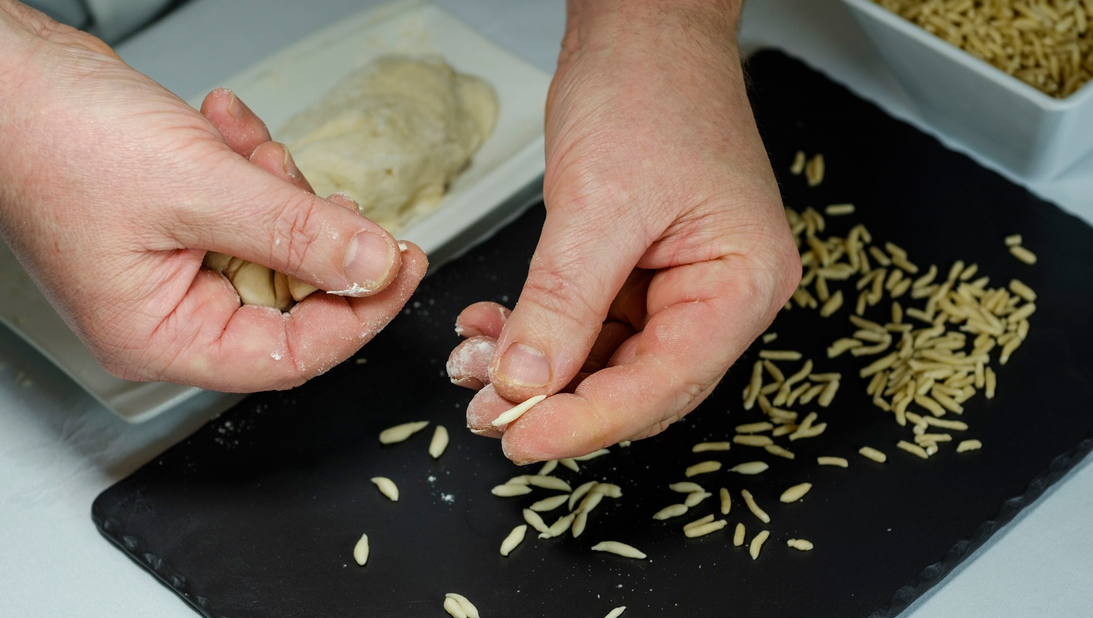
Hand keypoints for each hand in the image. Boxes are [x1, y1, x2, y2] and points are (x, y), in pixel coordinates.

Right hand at [0, 1, 426, 390]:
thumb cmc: (53, 136)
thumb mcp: (200, 187)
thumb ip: (298, 234)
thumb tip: (374, 268)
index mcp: (163, 336)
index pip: (293, 356)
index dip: (361, 312)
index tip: (405, 266)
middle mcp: (168, 313)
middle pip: (290, 296)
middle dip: (310, 229)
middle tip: (315, 187)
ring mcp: (170, 267)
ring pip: (274, 243)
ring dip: (276, 186)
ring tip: (242, 144)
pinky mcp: (174, 223)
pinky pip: (243, 207)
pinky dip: (247, 165)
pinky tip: (223, 125)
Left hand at [447, 0, 799, 462]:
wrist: (641, 29)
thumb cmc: (650, 90)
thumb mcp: (598, 204)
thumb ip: (562, 304)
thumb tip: (524, 384)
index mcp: (743, 283)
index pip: (665, 381)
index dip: (590, 421)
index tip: (523, 437)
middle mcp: (721, 295)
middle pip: (639, 384)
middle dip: (559, 404)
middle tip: (489, 417)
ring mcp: (681, 286)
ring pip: (606, 362)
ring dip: (540, 373)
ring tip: (476, 372)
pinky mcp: (641, 273)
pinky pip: (589, 326)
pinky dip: (539, 336)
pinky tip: (492, 332)